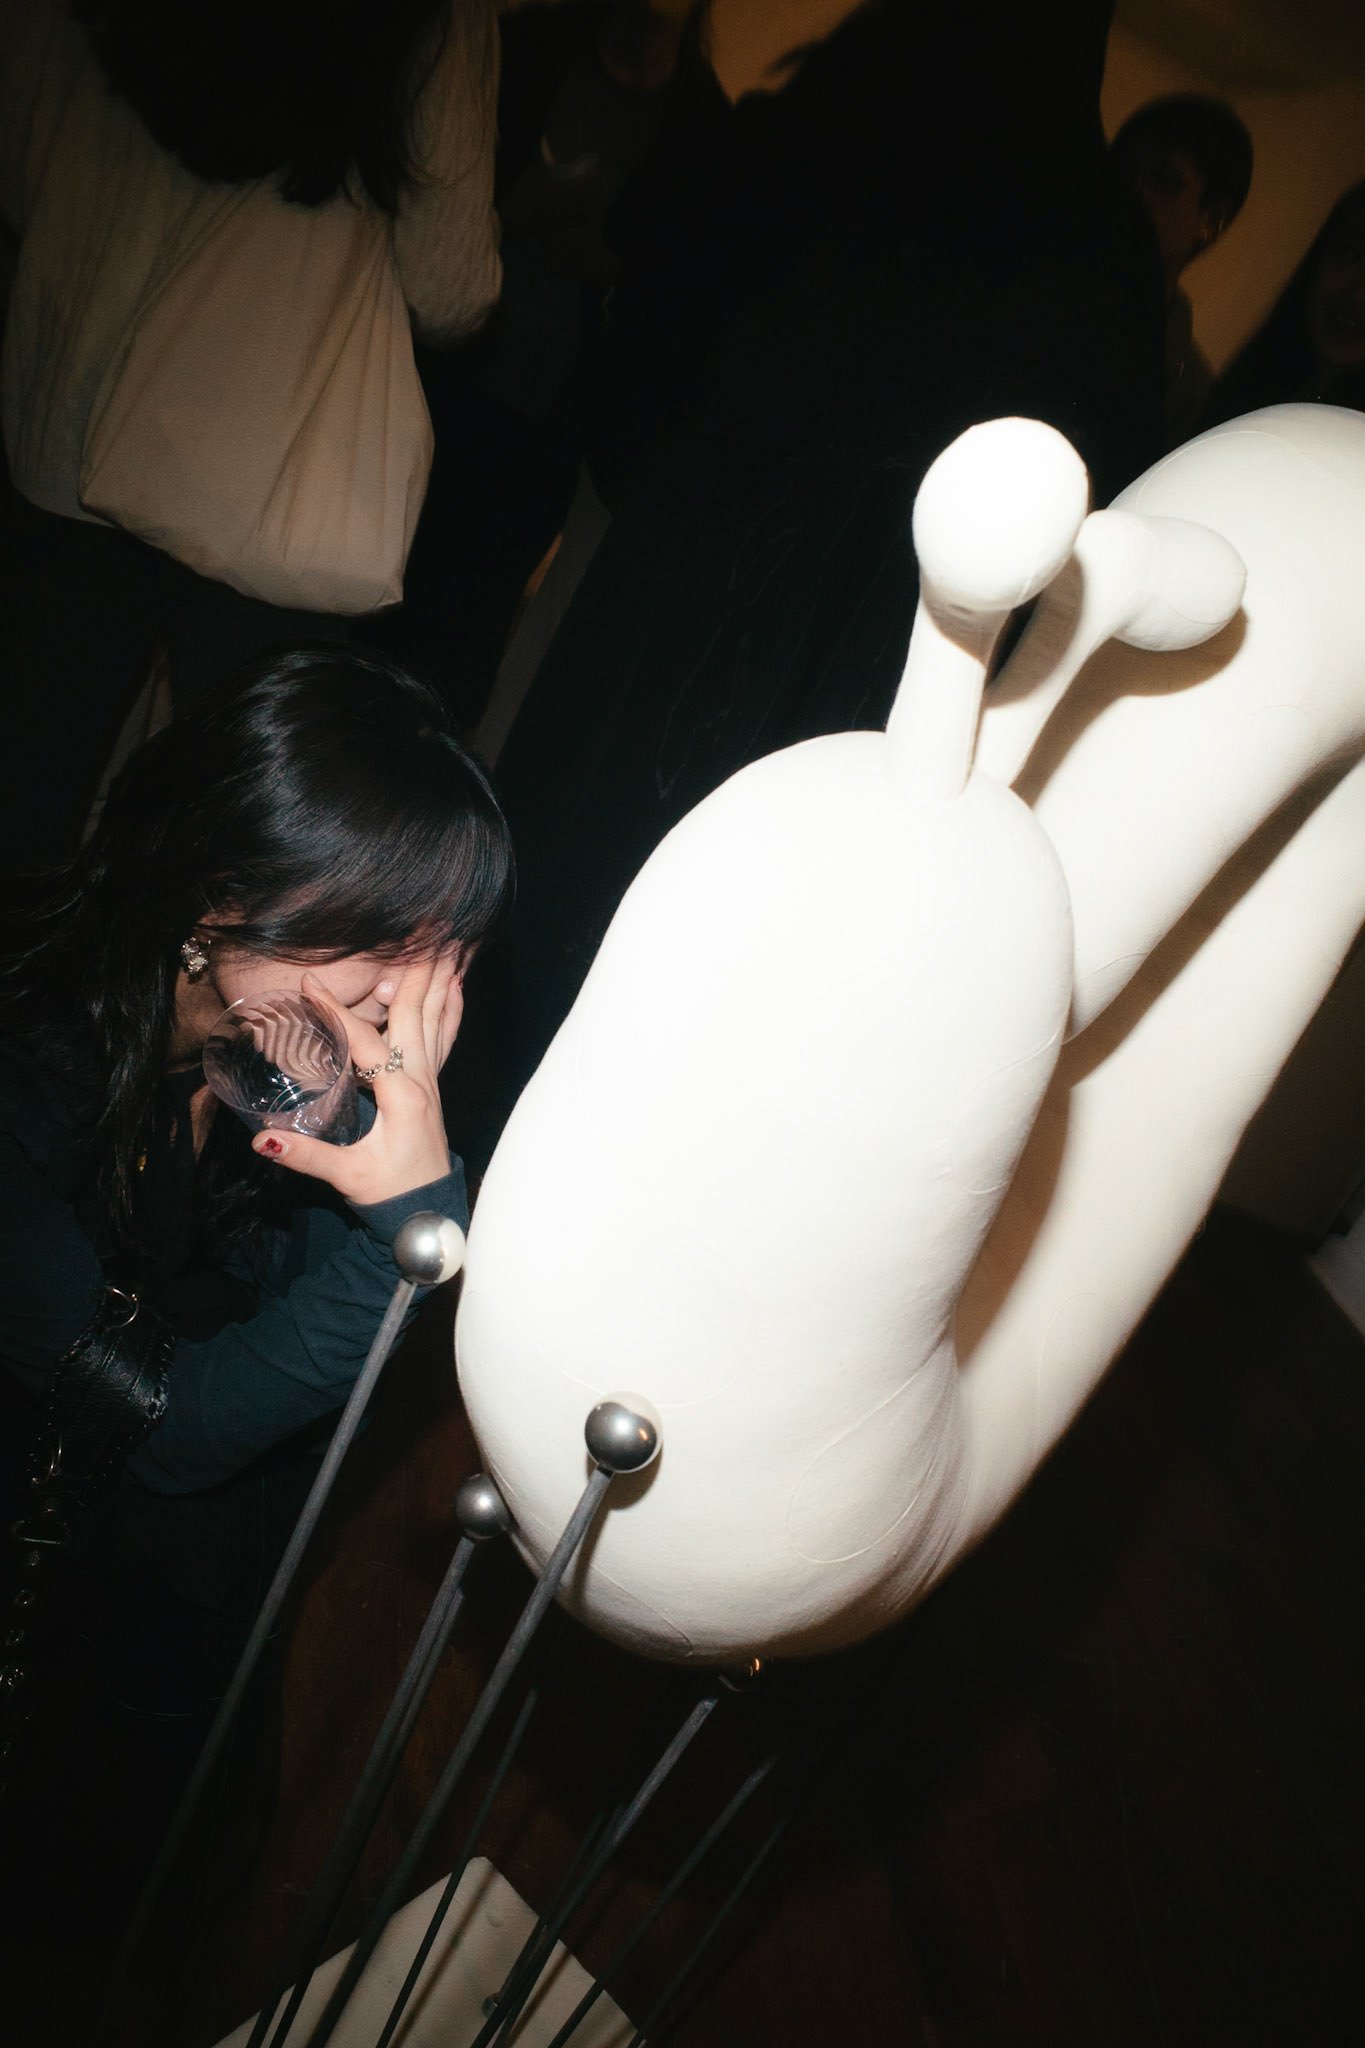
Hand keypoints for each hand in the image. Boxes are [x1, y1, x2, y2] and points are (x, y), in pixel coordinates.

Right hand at [251, 954, 463, 1205]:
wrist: (426, 1214)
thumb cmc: (388, 1194)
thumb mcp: (346, 1176)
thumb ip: (306, 1156)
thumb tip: (261, 1138)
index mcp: (400, 1096)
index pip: (364, 1041)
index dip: (335, 1011)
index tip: (309, 981)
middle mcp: (421, 1080)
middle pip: (415, 1014)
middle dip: (413, 969)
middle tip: (420, 928)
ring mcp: (431, 1081)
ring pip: (435, 1019)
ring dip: (439, 979)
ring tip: (447, 941)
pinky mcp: (432, 1086)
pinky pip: (445, 1037)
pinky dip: (451, 1008)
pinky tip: (457, 986)